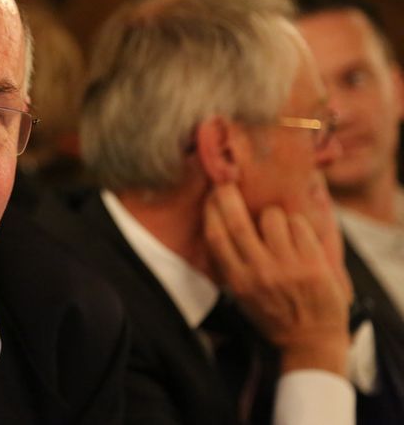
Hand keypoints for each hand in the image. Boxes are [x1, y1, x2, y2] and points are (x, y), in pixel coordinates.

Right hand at [203, 183, 350, 374]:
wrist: (311, 341)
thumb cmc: (274, 316)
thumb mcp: (242, 297)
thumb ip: (232, 266)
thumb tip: (219, 225)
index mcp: (237, 281)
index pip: (216, 235)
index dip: (211, 210)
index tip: (212, 195)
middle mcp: (259, 272)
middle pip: (237, 221)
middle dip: (229, 195)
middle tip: (229, 183)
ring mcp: (287, 267)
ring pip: (272, 217)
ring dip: (273, 215)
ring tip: (278, 225)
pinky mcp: (313, 264)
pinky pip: (299, 225)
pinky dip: (297, 224)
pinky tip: (298, 234)